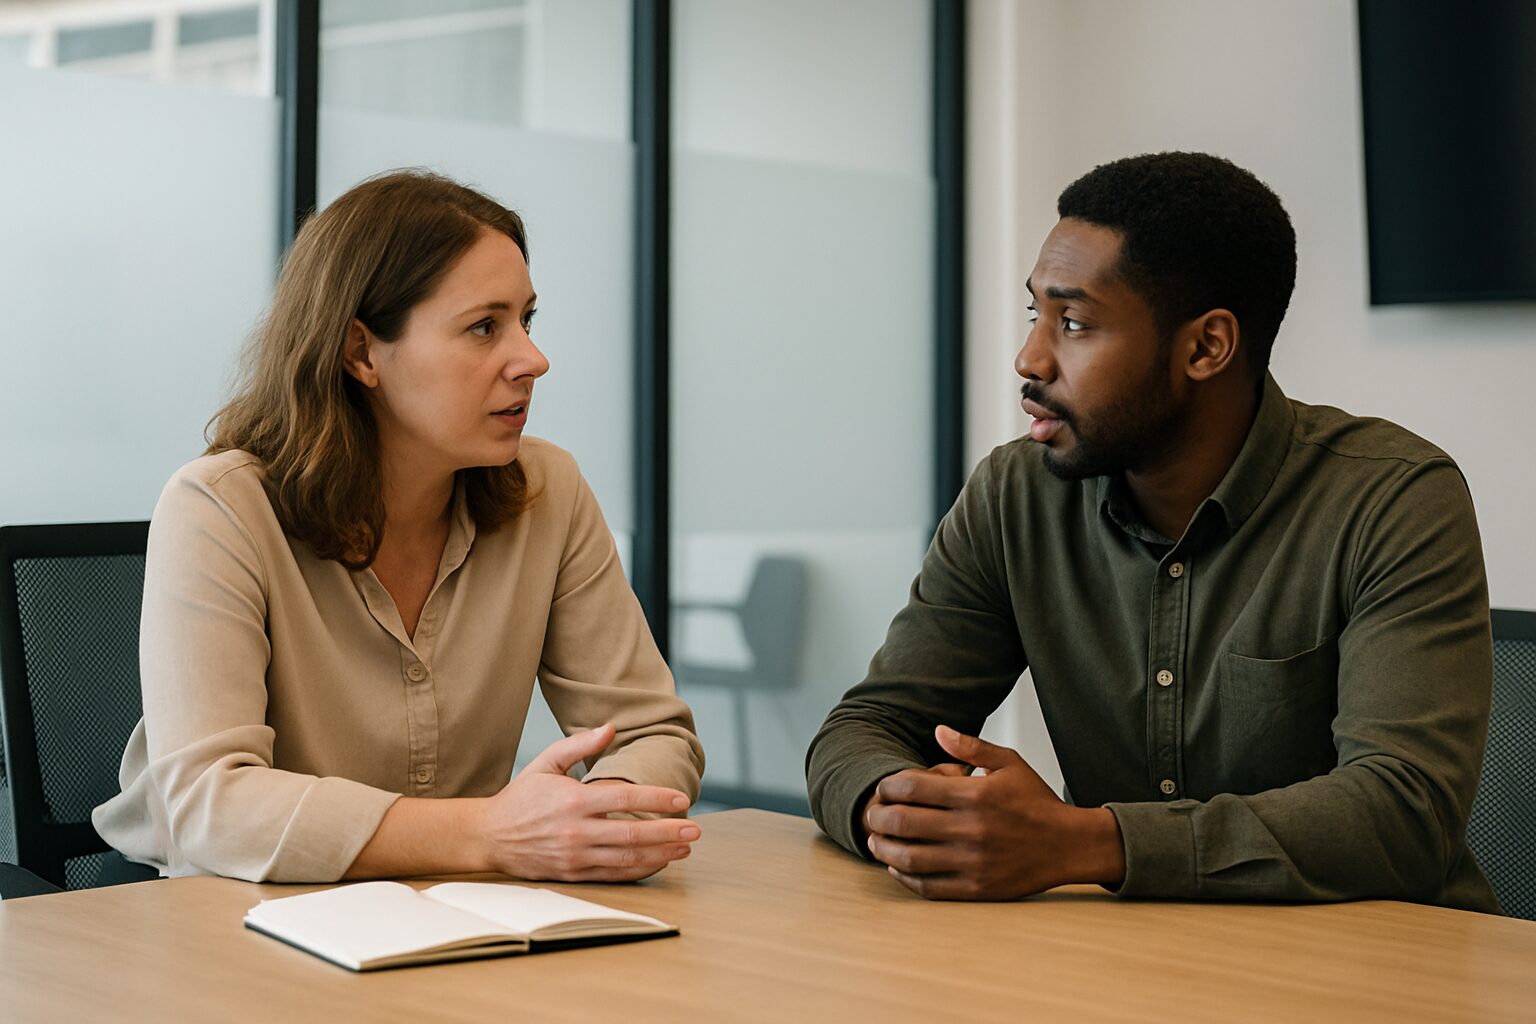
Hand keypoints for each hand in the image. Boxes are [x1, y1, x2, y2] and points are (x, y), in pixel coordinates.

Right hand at [476, 723, 700, 881]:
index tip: (682, 799)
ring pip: (626, 858)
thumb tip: (611, 727)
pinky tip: (658, 863)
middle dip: (668, 832)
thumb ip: (579, 745)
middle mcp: (575, 830)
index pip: (624, 797)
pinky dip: (639, 871)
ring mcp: (574, 856)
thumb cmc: (521, 796)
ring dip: (660, 854)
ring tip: (684, 848)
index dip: (657, 799)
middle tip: (695, 829)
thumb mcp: (546, 763)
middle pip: (632, 832)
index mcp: (573, 800)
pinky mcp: (572, 874)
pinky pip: (613, 875)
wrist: (488, 836)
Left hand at [863, 725, 1124, 899]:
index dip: (888, 786)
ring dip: (884, 849)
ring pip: (910, 857)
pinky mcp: (976, 887)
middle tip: (870, 815)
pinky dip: (905, 878)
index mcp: (975, 794)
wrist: (1069, 845)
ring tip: (875, 842)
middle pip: (904, 822)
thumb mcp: (1009, 763)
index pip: (913, 787)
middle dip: (878, 817)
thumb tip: (937, 730)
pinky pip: (929, 886)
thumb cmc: (1036, 802)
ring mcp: (972, 861)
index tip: (883, 788)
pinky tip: (896, 867)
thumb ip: (971, 746)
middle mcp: (971, 828)